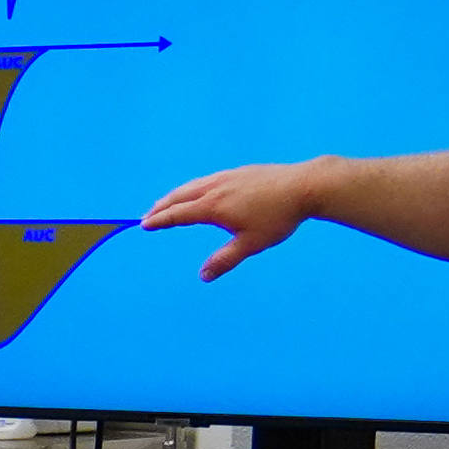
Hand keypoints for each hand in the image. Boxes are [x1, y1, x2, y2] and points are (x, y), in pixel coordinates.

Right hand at [137, 163, 322, 280]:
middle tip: (148, 215)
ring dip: (176, 194)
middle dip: (162, 206)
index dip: (159, 220)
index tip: (144, 225)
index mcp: (213, 206)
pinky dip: (194, 186)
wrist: (304, 185)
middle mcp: (215, 188)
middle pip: (180, 196)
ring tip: (169, 201)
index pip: (178, 214)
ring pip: (194, 184)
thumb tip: (203, 276)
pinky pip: (207, 179)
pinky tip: (201, 190)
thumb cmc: (278, 217)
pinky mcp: (240, 171)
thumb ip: (225, 260)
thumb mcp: (251, 244)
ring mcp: (228, 176)